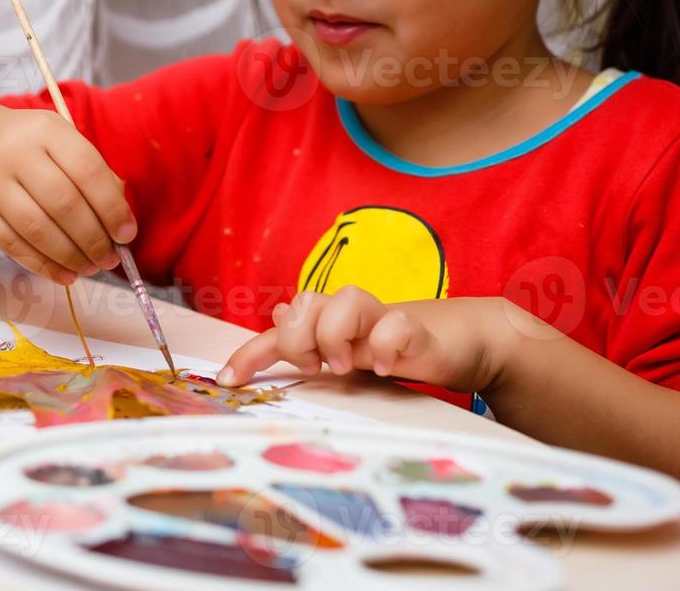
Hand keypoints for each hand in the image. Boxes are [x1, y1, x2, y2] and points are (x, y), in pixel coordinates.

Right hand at [0, 104, 137, 285]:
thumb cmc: (25, 146)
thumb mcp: (58, 141)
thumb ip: (91, 174)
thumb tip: (120, 223)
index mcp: (46, 129)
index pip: (87, 170)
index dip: (112, 207)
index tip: (126, 234)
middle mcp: (14, 151)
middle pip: (63, 203)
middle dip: (94, 238)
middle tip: (110, 258)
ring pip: (36, 228)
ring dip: (70, 256)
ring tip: (90, 268)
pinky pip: (11, 244)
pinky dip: (42, 265)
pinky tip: (64, 274)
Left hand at [216, 287, 514, 392]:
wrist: (451, 344)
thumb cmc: (389, 349)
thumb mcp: (344, 355)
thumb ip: (310, 341)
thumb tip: (276, 314)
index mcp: (326, 322)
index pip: (279, 330)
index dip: (250, 353)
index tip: (228, 381)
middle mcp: (348, 314)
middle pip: (306, 301)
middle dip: (300, 338)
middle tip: (318, 367)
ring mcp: (380, 319)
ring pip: (346, 299)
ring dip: (337, 335)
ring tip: (348, 367)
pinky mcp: (415, 329)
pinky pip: (395, 324)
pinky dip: (386, 346)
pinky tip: (386, 369)